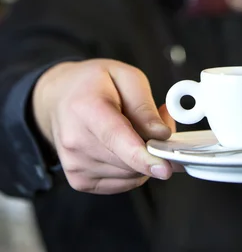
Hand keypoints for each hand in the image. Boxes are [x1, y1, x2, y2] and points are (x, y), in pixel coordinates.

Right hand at [32, 59, 175, 193]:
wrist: (58, 98)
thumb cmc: (92, 83)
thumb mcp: (125, 76)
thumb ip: (144, 106)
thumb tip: (161, 134)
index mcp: (87, 108)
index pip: (116, 138)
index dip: (142, 156)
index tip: (164, 168)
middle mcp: (76, 141)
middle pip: (127, 161)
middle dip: (154, 148)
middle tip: (158, 125)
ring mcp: (75, 165)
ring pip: (129, 175)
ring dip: (143, 159)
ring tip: (137, 131)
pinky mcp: (79, 181)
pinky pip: (121, 183)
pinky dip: (133, 169)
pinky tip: (126, 147)